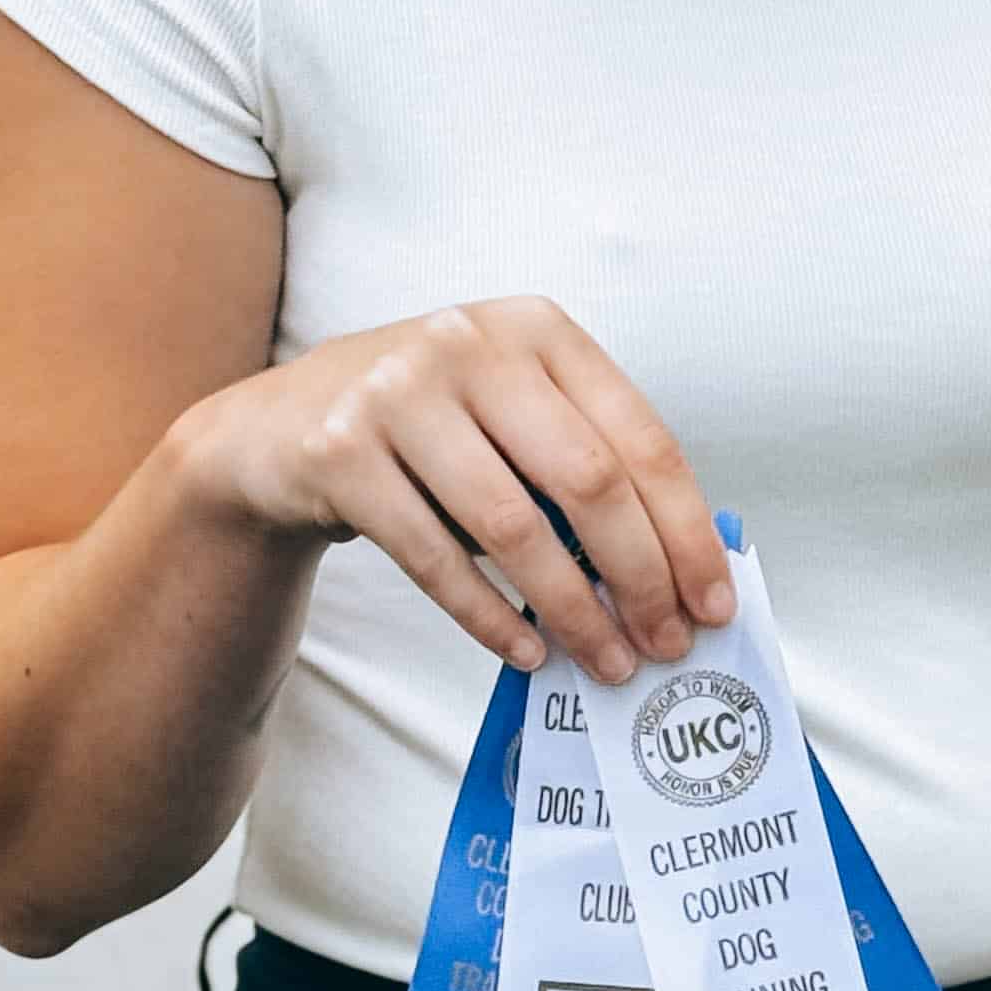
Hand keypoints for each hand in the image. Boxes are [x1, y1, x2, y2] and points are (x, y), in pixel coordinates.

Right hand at [177, 296, 735, 680]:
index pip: (641, 438)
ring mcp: (398, 394)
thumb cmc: (431, 428)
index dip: (685, 529)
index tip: (712, 600)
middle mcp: (470, 345)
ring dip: (572, 608)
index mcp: (538, 330)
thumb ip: (589, 464)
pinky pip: (433, 556)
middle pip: (588, 480)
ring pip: (513, 525)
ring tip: (606, 660)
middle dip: (640, 576)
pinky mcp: (339, 452)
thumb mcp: (513, 414)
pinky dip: (490, 614)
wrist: (278, 427)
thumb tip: (681, 571)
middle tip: (666, 643)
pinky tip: (527, 650)